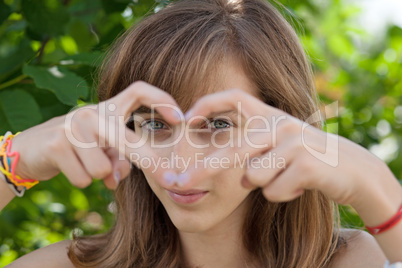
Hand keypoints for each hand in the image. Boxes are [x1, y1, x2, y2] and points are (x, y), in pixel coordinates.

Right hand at [9, 81, 182, 188]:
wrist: (31, 148)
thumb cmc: (76, 147)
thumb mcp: (101, 149)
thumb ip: (119, 158)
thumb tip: (121, 175)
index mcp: (108, 109)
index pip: (138, 91)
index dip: (161, 99)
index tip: (181, 117)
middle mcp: (93, 112)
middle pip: (129, 140)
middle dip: (152, 164)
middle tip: (172, 181)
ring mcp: (74, 125)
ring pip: (104, 168)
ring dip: (98, 176)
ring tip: (84, 165)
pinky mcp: (58, 143)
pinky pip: (85, 177)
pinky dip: (81, 180)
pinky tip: (70, 168)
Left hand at [176, 88, 393, 206]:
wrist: (352, 169)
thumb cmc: (304, 158)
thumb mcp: (278, 143)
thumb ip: (251, 147)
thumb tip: (217, 165)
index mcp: (271, 116)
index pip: (235, 98)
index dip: (208, 104)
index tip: (186, 118)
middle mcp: (280, 124)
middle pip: (233, 150)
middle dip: (202, 170)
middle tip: (177, 184)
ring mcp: (294, 142)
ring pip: (252, 177)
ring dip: (264, 185)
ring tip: (286, 177)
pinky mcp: (307, 164)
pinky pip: (272, 192)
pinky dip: (281, 195)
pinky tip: (299, 185)